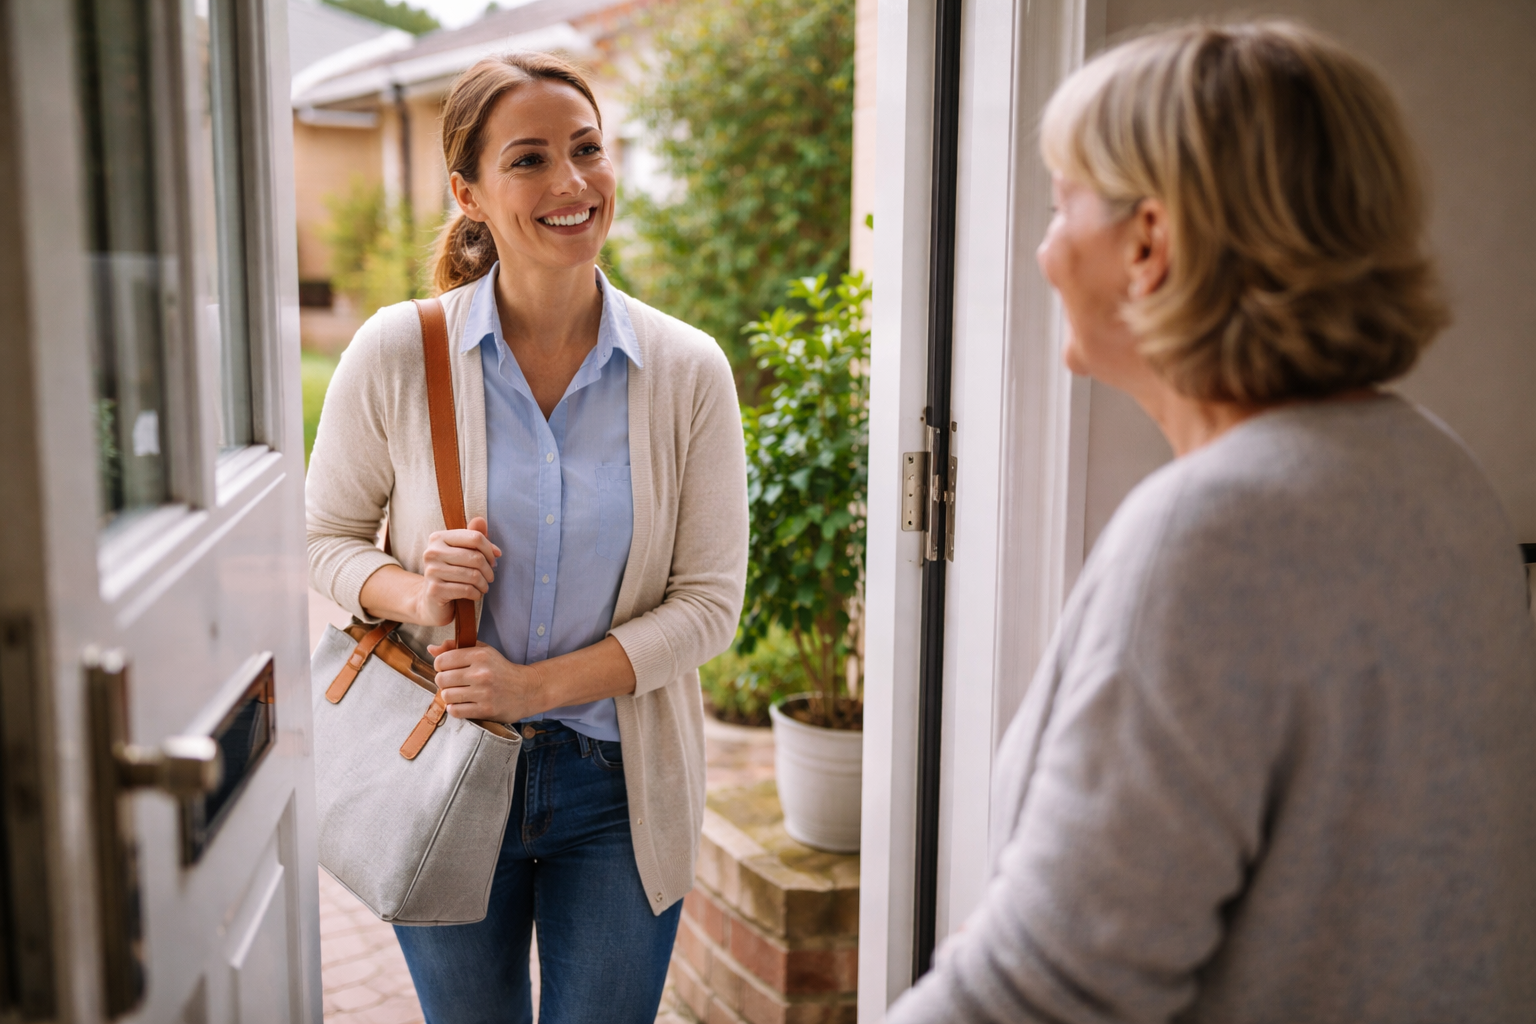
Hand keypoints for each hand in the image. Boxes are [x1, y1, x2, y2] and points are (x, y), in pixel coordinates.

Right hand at [417, 516, 501, 626]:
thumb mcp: (461, 553)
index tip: (494, 559)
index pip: (474, 537)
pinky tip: (475, 594)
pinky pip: (466, 590)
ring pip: (473, 575)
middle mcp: (432, 552)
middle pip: (475, 557)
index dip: (489, 549)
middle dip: (489, 569)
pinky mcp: (434, 590)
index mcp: (438, 538)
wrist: (430, 601)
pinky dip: (476, 593)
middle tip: (490, 577)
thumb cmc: (451, 573)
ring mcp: (431, 572)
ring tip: (484, 586)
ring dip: (484, 584)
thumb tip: (481, 520)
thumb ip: (472, 537)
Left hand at [429, 638, 546, 721]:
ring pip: (447, 696)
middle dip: (444, 682)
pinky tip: (463, 704)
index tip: (448, 669)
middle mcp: (481, 673)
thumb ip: (456, 648)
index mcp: (479, 655)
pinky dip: (455, 708)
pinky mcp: (485, 710)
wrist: (527, 689)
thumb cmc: (501, 669)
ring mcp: (483, 693)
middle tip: (453, 683)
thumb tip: (431, 648)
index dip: (440, 666)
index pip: (441, 661)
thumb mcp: (483, 651)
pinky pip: (455, 711)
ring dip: (449, 696)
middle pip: (441, 679)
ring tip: (458, 694)